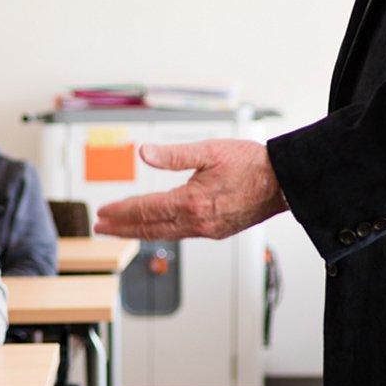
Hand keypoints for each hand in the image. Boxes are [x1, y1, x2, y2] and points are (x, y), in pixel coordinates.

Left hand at [94, 140, 288, 239]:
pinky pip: (180, 235)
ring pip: (163, 234)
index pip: (145, 210)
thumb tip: (143, 153)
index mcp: (191, 202)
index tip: (102, 213)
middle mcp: (196, 221)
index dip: (121, 212)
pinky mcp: (216, 231)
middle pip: (149, 228)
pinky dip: (160, 233)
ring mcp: (206, 229)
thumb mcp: (209, 150)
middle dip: (122, 228)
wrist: (285, 182)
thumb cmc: (251, 163)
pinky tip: (153, 229)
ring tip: (119, 230)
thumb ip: (173, 155)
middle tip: (100, 227)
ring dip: (138, 233)